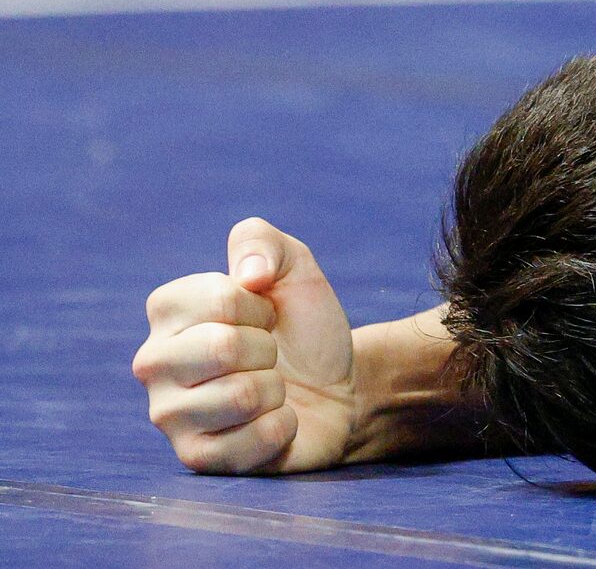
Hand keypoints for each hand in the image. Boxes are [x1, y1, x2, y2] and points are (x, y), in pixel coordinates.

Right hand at [134, 218, 359, 475]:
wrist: (337, 387)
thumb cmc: (304, 328)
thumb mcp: (294, 268)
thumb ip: (262, 242)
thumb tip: (247, 274)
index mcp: (168, 311)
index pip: (222, 297)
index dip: (261, 305)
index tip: (265, 315)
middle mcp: (153, 363)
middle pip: (224, 347)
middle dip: (267, 348)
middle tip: (269, 355)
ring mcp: (168, 416)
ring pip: (241, 396)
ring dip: (276, 389)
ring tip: (270, 388)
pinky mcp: (195, 458)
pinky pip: (256, 438)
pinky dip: (282, 426)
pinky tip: (273, 420)